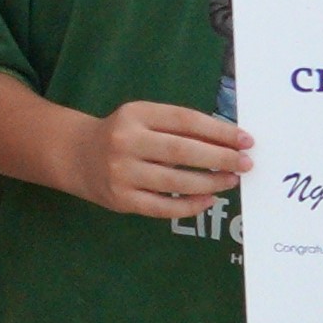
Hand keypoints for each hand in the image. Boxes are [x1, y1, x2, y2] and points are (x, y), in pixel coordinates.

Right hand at [83, 97, 250, 217]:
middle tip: (246, 163)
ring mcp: (121, 172)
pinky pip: (164, 208)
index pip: (184, 120)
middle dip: (220, 158)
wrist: (76, 155)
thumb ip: (180, 128)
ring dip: (211, 183)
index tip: (246, 140)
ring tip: (231, 181)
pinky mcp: (122, 199)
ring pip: (176, 182)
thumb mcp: (143, 119)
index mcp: (134, 115)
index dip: (219, 131)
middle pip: (182, 151)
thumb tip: (230, 142)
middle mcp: (125, 141)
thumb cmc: (123, 134)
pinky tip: (209, 200)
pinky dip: (191, 206)